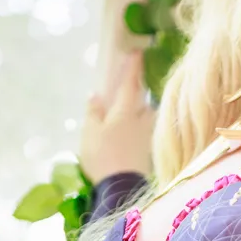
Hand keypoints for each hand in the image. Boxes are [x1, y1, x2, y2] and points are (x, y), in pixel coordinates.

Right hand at [79, 49, 153, 182]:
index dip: (133, 67)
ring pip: (148, 115)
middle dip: (140, 89)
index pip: (131, 83)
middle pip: (145, 99)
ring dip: (143, 108)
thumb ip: (94, 112)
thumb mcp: (91, 132)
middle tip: (134, 82)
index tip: (138, 51)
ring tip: (134, 107)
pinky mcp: (149, 150)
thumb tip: (96, 95)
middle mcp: (142, 120)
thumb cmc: (103, 157)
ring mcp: (147, 136)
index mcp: (126, 111)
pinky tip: (134, 129)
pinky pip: (147, 129)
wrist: (121, 189)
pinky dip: (142, 124)